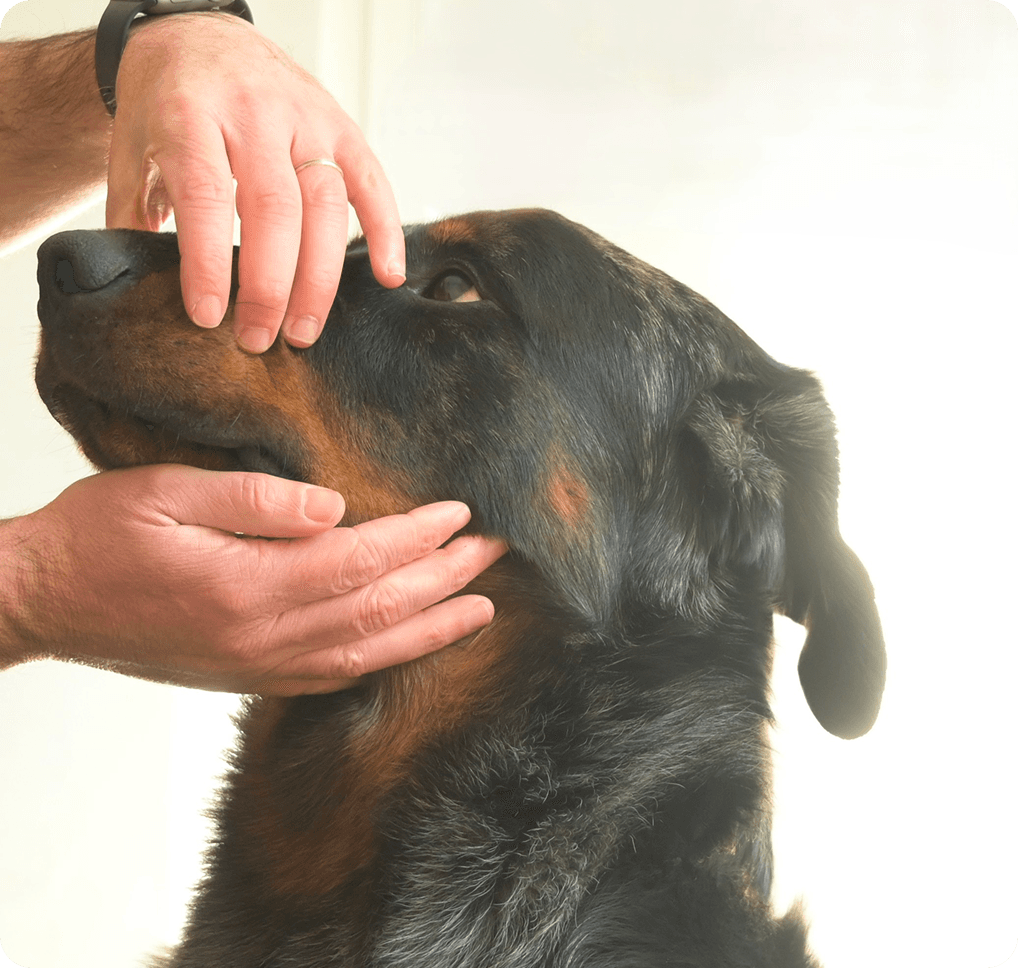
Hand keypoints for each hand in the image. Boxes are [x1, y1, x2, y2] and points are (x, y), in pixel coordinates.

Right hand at [2, 466, 503, 694]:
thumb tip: (334, 506)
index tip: (460, 514)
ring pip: (366, 652)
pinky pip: (332, 677)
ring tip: (481, 610)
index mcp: (247, 585)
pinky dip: (382, 661)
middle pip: (378, 609)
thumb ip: (256, 499)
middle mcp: (263, 636)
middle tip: (493, 554)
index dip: (417, 537)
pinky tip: (411, 646)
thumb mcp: (167, 491)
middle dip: (444, 580)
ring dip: (430, 630)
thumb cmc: (99, 536)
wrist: (44, 599)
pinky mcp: (248, 677)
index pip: (360, 559)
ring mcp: (258, 666)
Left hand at [105, 12, 404, 353]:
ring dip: (319, 277)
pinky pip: (372, 182)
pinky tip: (386, 275)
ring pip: (326, 205)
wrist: (199, 33)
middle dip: (269, 285)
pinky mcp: (341, 125)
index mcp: (192, 114)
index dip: (209, 262)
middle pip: (274, 209)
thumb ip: (133, 212)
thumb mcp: (130, 147)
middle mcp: (255, 113)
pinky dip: (384, 231)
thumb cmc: (166, 101)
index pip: (208, 196)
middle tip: (259, 339)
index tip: (209, 316)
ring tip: (303, 330)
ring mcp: (306, 118)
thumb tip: (138, 289)